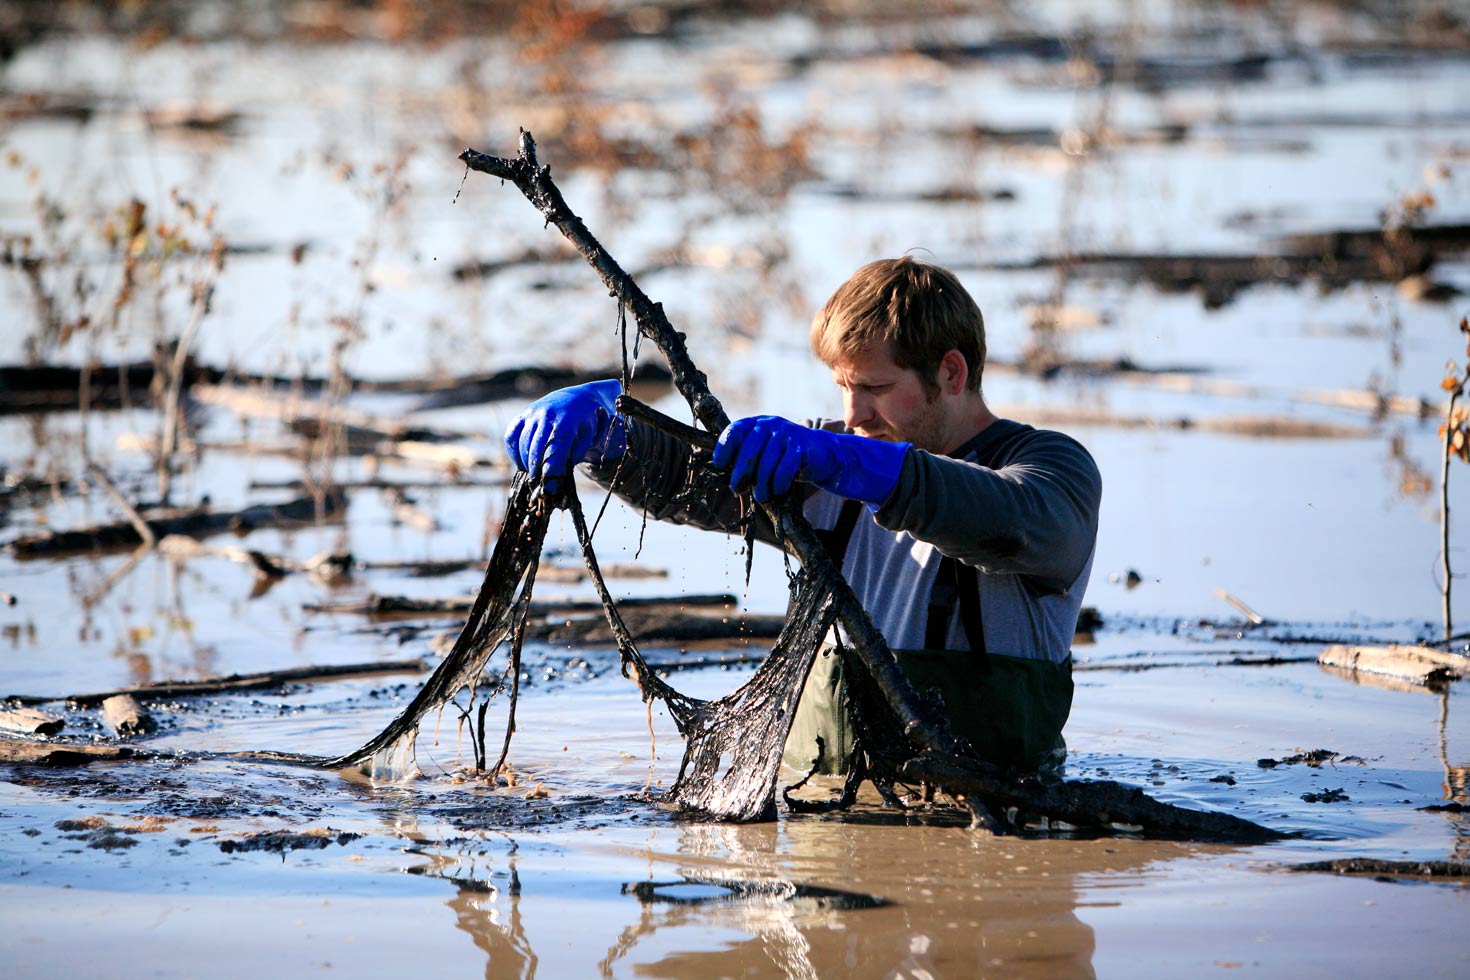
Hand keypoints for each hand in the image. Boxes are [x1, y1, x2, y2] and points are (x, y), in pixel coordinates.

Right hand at [503, 380, 626, 492]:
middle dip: (536, 471)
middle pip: (535, 449)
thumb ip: (575, 456)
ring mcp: (532, 414)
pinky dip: (513, 453)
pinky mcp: (521, 415)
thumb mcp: (588, 439)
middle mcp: (547, 415)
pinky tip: (522, 462)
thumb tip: (557, 477)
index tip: (550, 488)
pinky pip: (510, 437)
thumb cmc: (584, 424)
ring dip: (525, 464)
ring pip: (521, 444)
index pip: (555, 449)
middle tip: (540, 485)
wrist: (575, 399)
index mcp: (567, 421)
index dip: (551, 470)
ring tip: (533, 475)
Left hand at [712, 415, 909, 504]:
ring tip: (761, 496)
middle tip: (738, 488)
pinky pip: (784, 468)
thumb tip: (721, 473)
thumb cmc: (786, 459)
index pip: (735, 430)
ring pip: (766, 462)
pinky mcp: (803, 446)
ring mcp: (788, 434)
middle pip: (749, 448)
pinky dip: (779, 483)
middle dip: (741, 472)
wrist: (824, 457)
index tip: (720, 465)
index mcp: (758, 424)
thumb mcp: (765, 455)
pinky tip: (778, 490)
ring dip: (761, 483)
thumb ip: (746, 458)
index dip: (724, 447)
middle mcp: (771, 424)